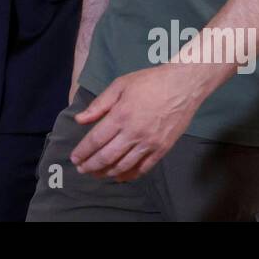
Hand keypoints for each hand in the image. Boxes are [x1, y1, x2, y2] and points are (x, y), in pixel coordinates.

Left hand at [69, 64, 205, 181]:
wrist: (183, 86)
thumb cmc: (149, 82)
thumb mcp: (120, 85)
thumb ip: (99, 105)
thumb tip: (79, 120)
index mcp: (120, 116)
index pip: (96, 140)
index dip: (83, 152)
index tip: (74, 158)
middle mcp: (134, 133)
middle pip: (107, 156)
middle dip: (91, 165)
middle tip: (82, 170)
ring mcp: (149, 143)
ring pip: (124, 165)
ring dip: (107, 173)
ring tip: (97, 174)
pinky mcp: (162, 149)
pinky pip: (143, 168)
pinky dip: (129, 175)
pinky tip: (120, 176)